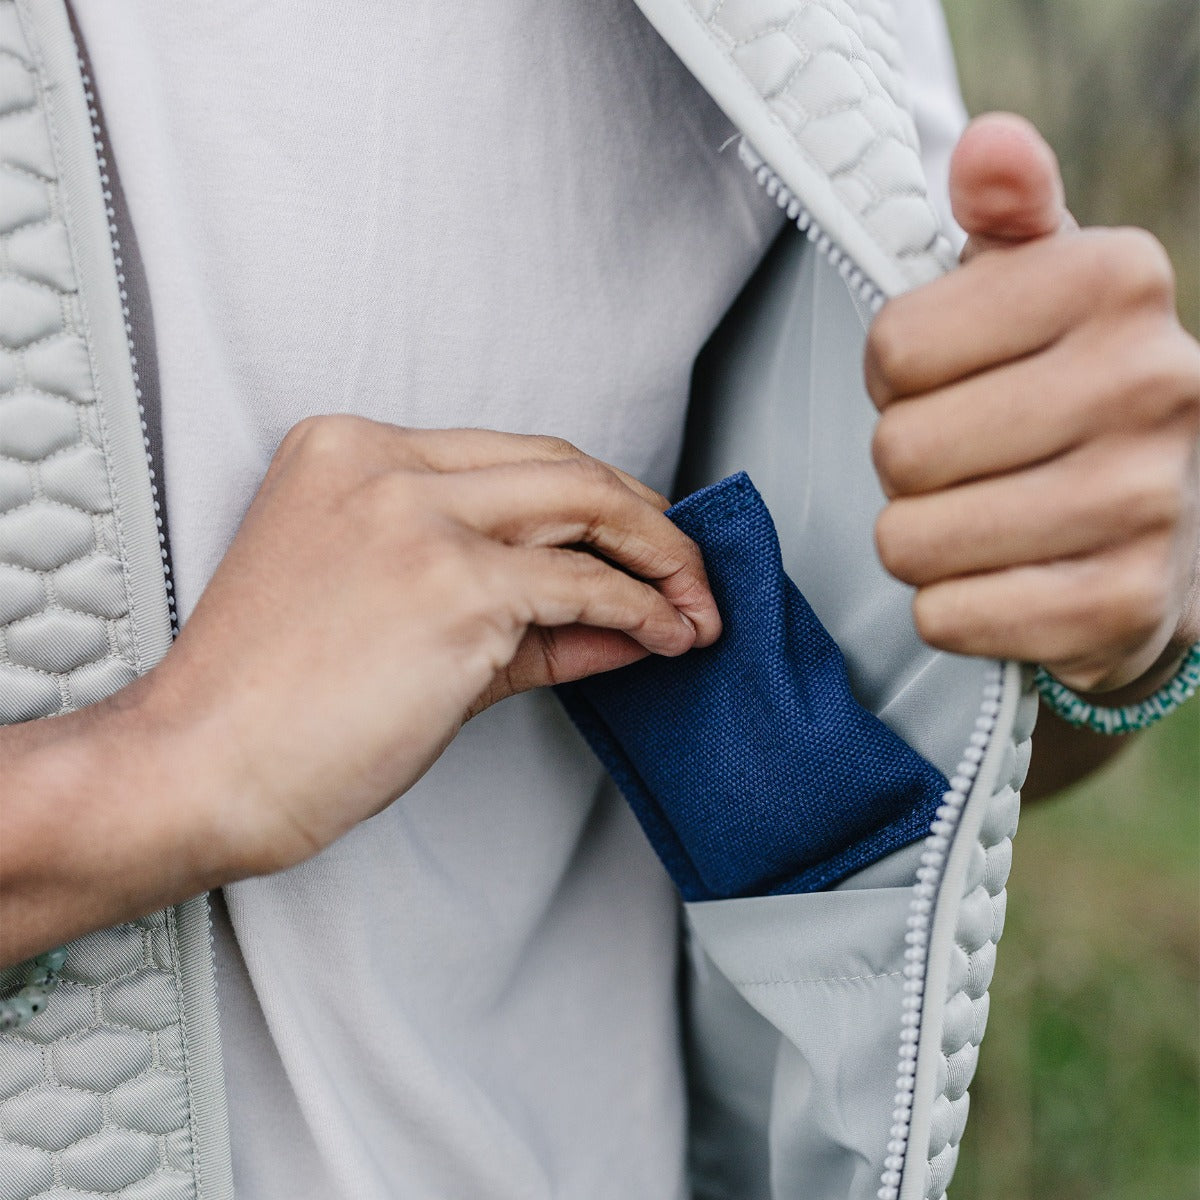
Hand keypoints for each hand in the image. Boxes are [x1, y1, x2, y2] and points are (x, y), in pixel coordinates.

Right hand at [116, 420, 720, 877]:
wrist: (199, 766)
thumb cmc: (277, 704)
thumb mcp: (400, 623)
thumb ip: (515, 611)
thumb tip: (620, 616)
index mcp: (351, 451)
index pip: (511, 458)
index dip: (594, 498)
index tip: (639, 539)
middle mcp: (385, 465)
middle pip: (562, 465)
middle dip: (646, 518)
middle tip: (690, 569)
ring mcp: (420, 518)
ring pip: (587, 508)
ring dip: (662, 559)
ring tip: (696, 607)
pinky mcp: (455, 585)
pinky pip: (583, 586)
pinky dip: (640, 608)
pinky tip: (666, 635)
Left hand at [867, 113, 1199, 696]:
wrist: (1179, 522)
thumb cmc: (1073, 388)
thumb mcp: (1044, 284)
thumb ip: (1006, 213)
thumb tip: (988, 146)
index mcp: (1116, 281)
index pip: (894, 348)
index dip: (895, 377)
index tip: (947, 381)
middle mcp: (1149, 384)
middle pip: (899, 451)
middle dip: (908, 466)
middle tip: (967, 463)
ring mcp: (1143, 503)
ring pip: (911, 542)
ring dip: (922, 541)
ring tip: (985, 520)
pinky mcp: (1122, 607)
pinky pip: (945, 617)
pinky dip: (951, 607)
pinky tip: (1005, 579)